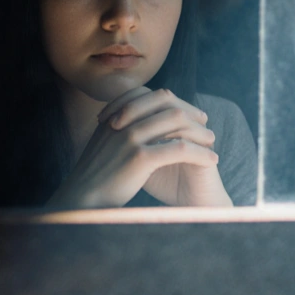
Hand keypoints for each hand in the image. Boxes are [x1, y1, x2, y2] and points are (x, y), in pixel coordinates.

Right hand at [47, 87, 220, 208]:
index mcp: (115, 115)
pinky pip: (179, 149)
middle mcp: (123, 121)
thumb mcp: (104, 142)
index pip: (150, 95)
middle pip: (167, 105)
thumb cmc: (96, 175)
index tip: (188, 111)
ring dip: (199, 132)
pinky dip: (199, 152)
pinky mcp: (140, 157)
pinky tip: (210, 159)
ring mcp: (131, 137)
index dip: (173, 101)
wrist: (83, 199)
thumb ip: (119, 128)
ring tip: (211, 141)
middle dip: (190, 112)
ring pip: (177, 124)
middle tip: (204, 122)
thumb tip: (137, 121)